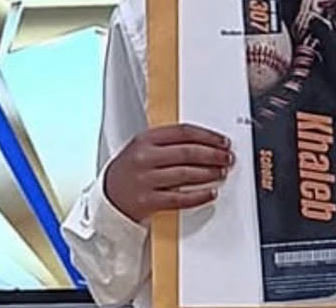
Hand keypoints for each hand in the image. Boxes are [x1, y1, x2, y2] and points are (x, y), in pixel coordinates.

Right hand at [104, 124, 234, 222]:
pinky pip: (180, 198)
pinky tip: (210, 193)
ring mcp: (145, 180)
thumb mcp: (144, 147)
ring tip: (221, 173)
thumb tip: (207, 142)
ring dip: (209, 173)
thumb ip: (170, 142)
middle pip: (188, 152)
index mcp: (145, 139)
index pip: (184, 132)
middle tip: (227, 158)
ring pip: (186, 174)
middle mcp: (144, 158)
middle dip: (214, 155)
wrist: (108, 196)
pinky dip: (199, 196)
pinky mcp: (148, 201)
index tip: (223, 142)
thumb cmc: (131, 169)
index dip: (208, 136)